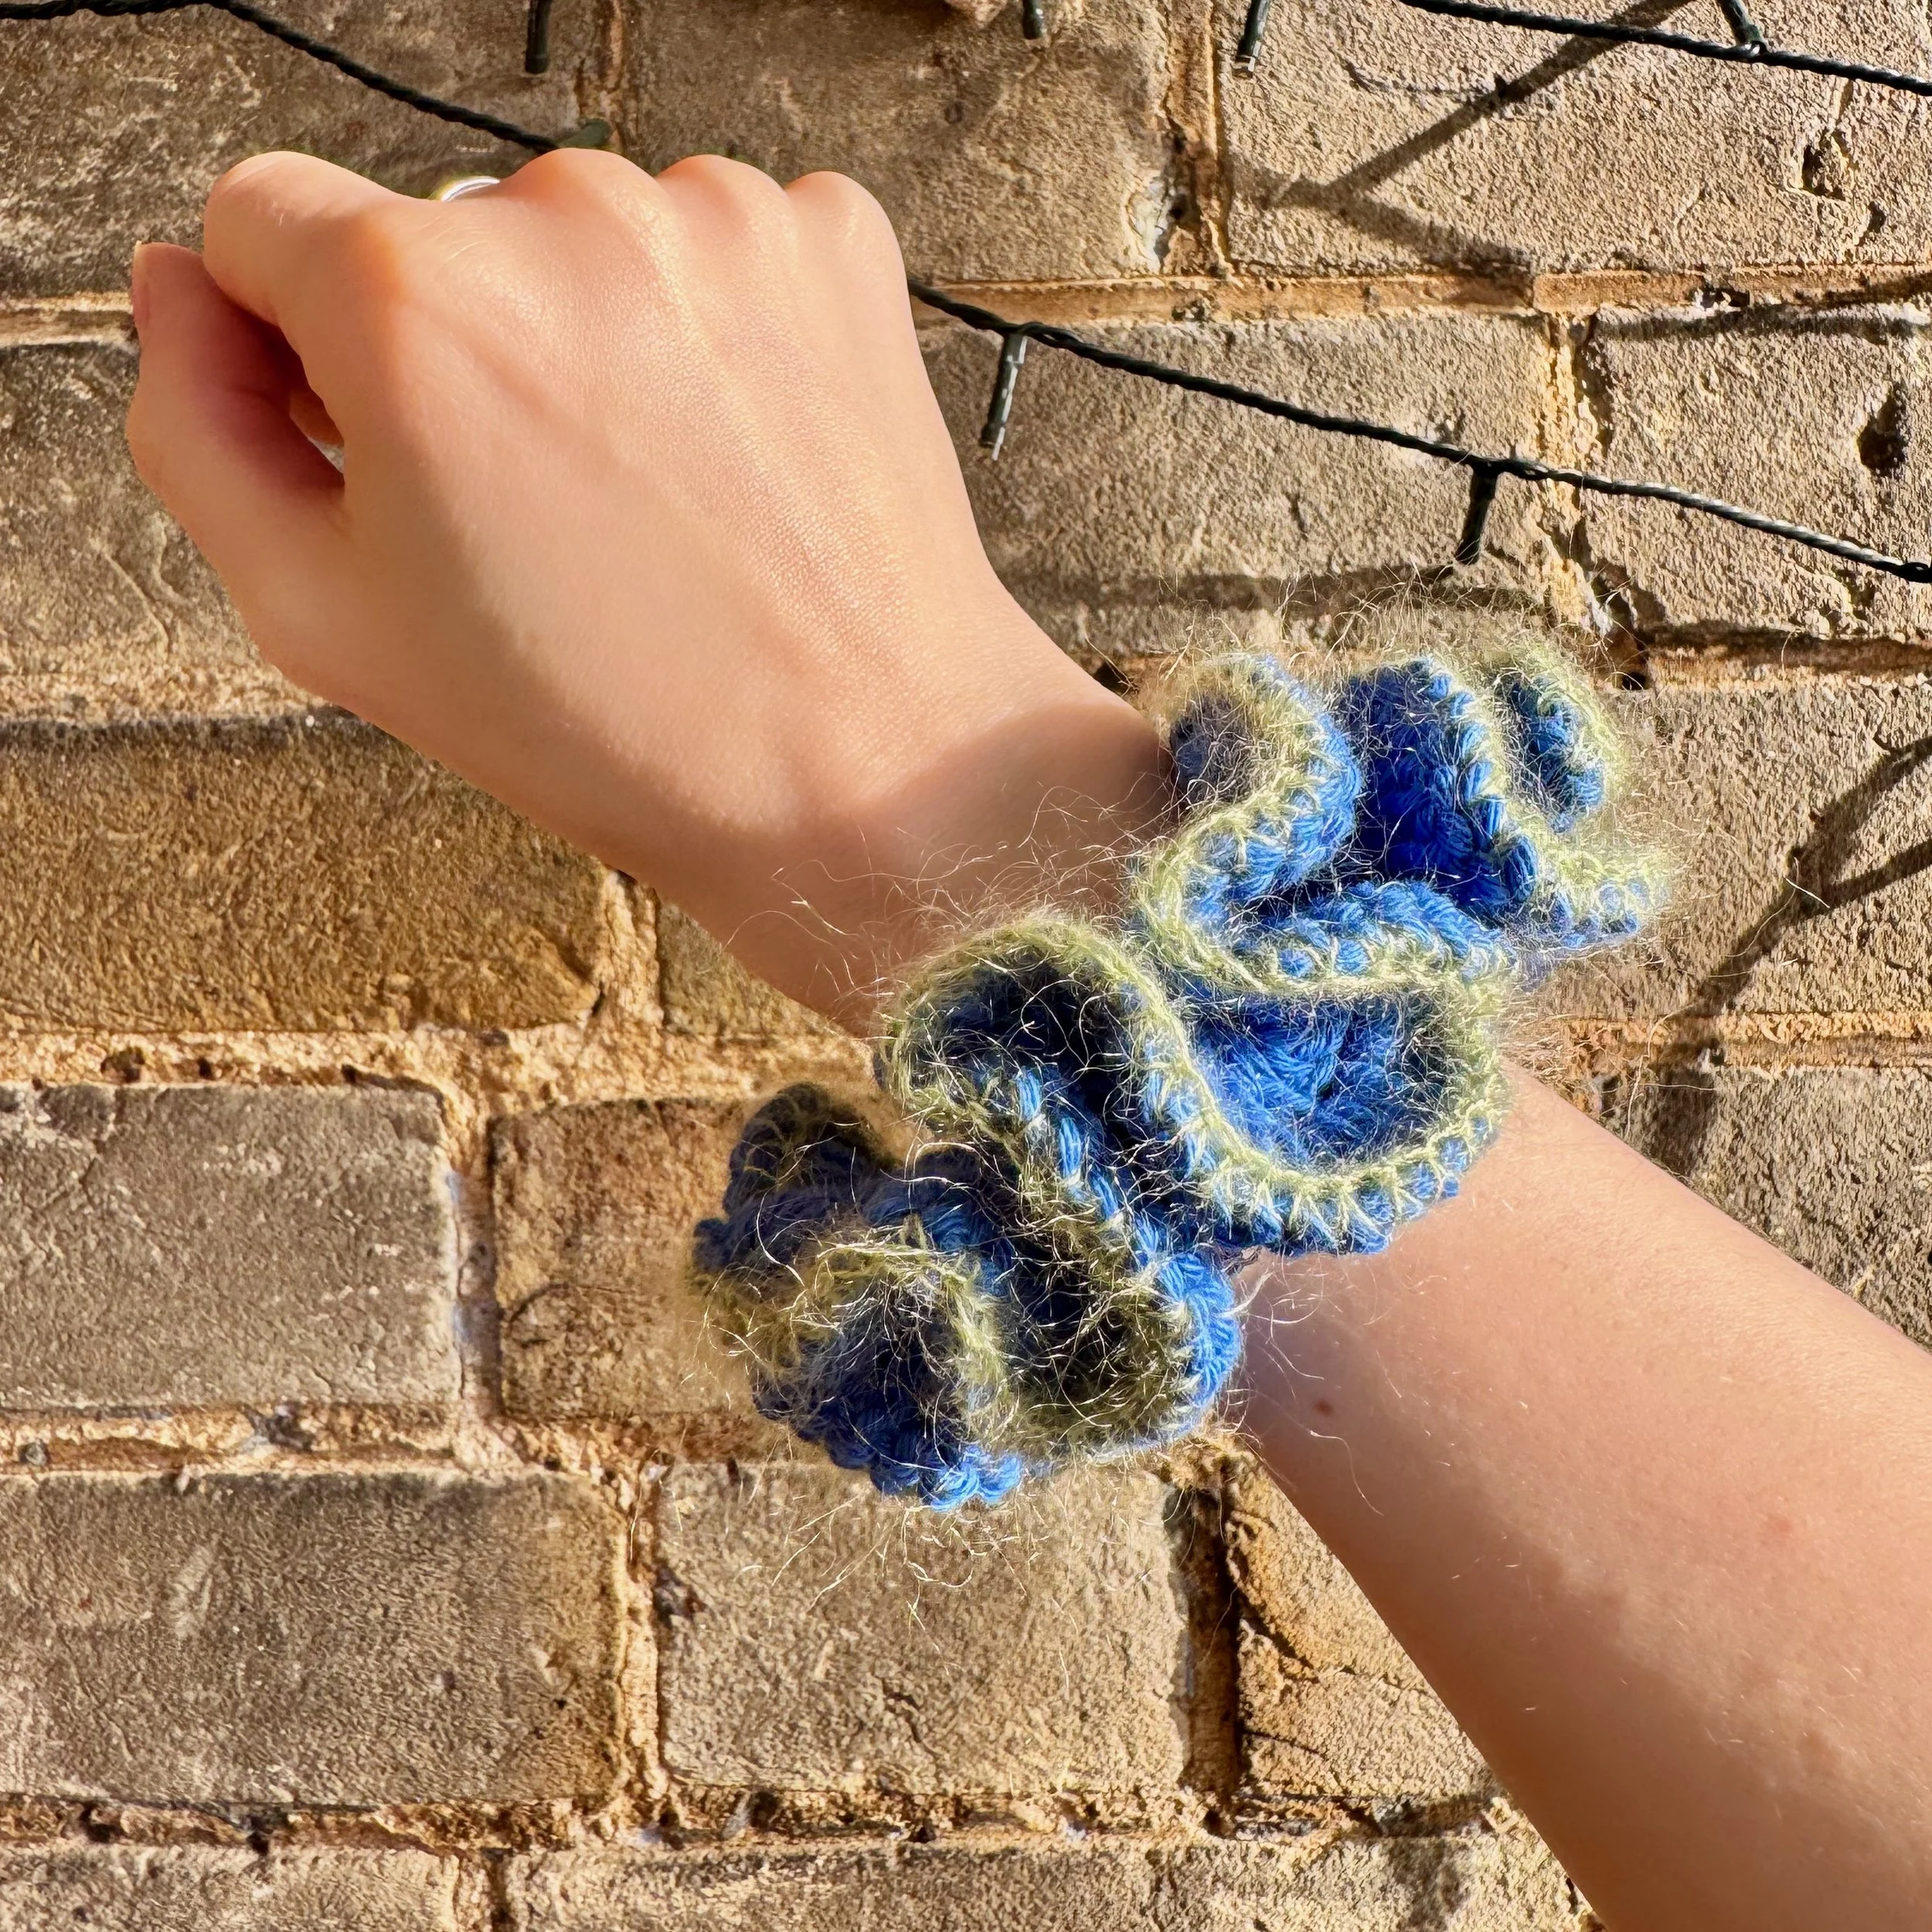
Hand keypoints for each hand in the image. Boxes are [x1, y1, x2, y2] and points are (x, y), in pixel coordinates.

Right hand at [126, 149, 1164, 1026]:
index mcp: (410, 301)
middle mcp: (563, 216)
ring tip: (656, 498)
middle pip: (430, 233)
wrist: (864, 765)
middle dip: (453, 348)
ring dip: (588, 338)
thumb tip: (179, 291)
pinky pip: (714, 244)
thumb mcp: (329, 622)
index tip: (378, 445)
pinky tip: (736, 453)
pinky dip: (711, 329)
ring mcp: (716, 215)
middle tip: (543, 514)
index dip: (296, 345)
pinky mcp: (830, 238)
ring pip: (578, 238)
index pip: (258, 221)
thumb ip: (198, 432)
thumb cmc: (613, 724)